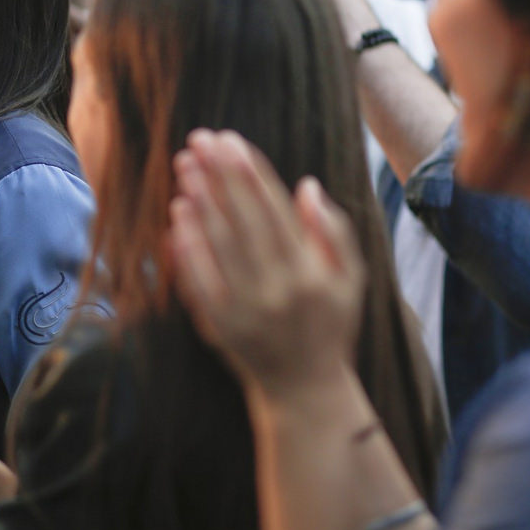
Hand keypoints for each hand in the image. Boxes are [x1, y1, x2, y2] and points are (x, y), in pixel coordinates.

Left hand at [168, 129, 365, 399]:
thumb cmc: (329, 326)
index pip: (275, 209)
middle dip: (220, 175)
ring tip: (186, 165)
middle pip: (243, 218)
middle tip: (199, 139)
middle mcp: (279, 287)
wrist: (304, 390)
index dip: (250, 172)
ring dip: (200, 199)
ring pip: (219, 243)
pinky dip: (187, 244)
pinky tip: (178, 213)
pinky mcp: (220, 324)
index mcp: (311, 272)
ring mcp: (247, 307)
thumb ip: (334, 232)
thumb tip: (307, 186)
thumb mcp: (351, 281)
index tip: (231, 140)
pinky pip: (199, 278)